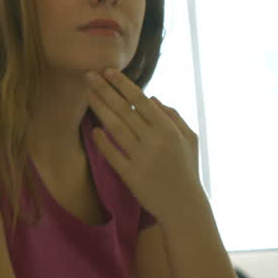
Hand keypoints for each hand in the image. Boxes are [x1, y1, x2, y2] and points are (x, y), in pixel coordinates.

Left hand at [86, 69, 201, 220]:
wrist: (184, 206)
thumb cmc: (186, 170)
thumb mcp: (190, 140)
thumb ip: (173, 116)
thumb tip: (151, 98)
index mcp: (169, 129)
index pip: (141, 100)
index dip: (123, 84)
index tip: (108, 71)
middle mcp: (155, 141)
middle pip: (124, 109)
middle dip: (105, 89)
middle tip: (89, 75)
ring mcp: (142, 158)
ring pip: (115, 127)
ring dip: (100, 108)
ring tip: (88, 94)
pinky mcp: (131, 176)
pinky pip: (113, 154)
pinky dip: (102, 141)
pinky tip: (93, 129)